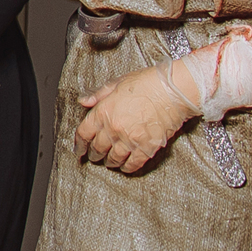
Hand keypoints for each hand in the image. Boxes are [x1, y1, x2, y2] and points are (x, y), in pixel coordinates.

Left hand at [75, 64, 196, 172]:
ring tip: (109, 162)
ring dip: (109, 162)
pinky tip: (125, 167)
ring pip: (114, 158)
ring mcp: (131, 139)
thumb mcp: (117, 83)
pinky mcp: (147, 147)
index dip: (79, 144)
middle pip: (98, 148)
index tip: (78, 150)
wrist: (173, 91)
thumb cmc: (147, 83)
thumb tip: (84, 102)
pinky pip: (133, 163)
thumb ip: (98, 95)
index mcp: (104, 112)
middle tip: (94, 156)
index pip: (84, 133)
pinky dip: (127, 167)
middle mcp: (115, 128)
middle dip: (94, 154)